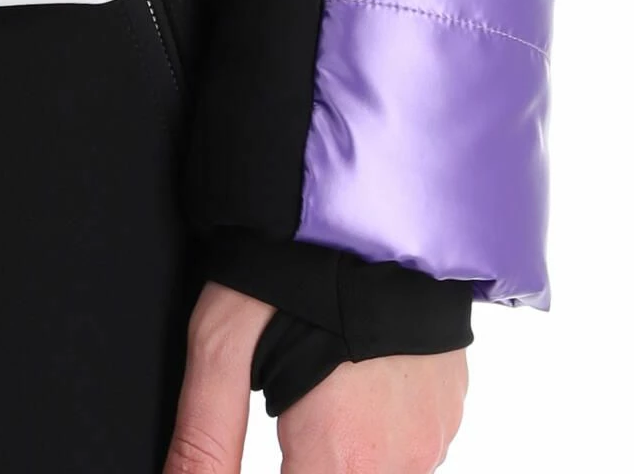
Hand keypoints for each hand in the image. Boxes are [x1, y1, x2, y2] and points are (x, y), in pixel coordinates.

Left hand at [167, 282, 466, 472]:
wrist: (380, 206)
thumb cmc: (293, 265)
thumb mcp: (222, 341)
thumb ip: (205, 433)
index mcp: (341, 458)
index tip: (273, 444)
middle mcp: (399, 463)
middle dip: (302, 462)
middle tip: (286, 414)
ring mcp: (433, 439)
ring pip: (372, 470)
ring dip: (336, 449)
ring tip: (312, 385)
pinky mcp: (448, 411)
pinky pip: (404, 446)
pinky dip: (370, 428)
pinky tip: (345, 379)